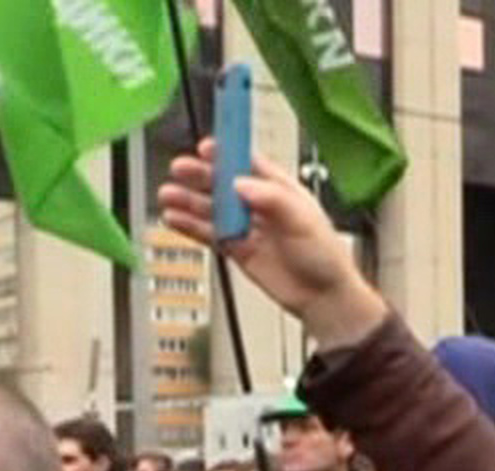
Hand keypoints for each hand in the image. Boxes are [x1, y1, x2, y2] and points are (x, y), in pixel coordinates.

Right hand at [157, 139, 386, 349]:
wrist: (324, 299)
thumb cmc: (326, 259)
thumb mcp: (304, 221)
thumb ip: (273, 199)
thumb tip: (241, 183)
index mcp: (282, 191)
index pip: (249, 165)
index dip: (227, 154)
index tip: (206, 147)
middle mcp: (262, 206)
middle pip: (224, 184)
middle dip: (201, 176)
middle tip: (180, 169)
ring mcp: (249, 228)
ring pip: (213, 209)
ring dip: (190, 201)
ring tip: (168, 195)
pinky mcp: (239, 250)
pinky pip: (211, 234)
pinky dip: (191, 227)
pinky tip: (174, 219)